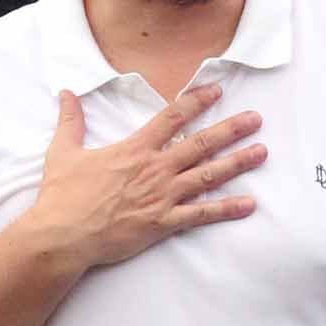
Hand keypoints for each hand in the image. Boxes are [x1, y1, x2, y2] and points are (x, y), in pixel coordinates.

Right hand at [31, 84, 265, 269]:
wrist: (64, 234)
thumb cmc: (63, 195)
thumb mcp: (63, 151)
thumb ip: (70, 120)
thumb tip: (66, 94)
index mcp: (134, 148)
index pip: (172, 117)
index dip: (196, 101)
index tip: (217, 91)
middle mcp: (154, 168)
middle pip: (201, 143)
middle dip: (230, 129)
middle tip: (255, 119)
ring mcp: (162, 196)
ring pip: (208, 175)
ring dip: (237, 163)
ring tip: (261, 152)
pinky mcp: (164, 223)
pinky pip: (202, 214)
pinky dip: (226, 209)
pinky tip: (249, 205)